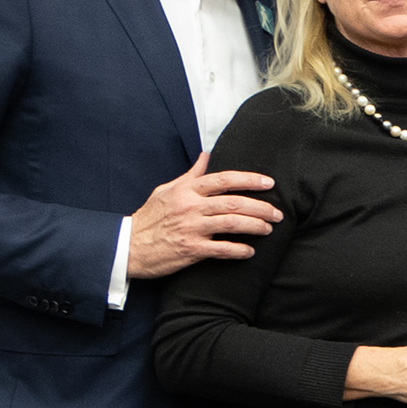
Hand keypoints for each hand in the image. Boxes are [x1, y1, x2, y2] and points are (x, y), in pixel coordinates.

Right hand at [127, 152, 279, 277]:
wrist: (128, 246)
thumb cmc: (149, 218)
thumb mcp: (166, 190)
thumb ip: (190, 175)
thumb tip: (206, 156)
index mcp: (187, 190)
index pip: (224, 180)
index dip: (250, 180)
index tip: (269, 183)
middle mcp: (191, 207)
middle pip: (234, 203)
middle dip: (261, 207)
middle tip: (278, 213)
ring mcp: (191, 228)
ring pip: (232, 224)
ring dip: (255, 226)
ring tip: (269, 229)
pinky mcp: (190, 249)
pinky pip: (221, 249)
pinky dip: (239, 250)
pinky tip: (250, 251)